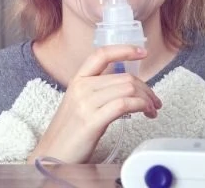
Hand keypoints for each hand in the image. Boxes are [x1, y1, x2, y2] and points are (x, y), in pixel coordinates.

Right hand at [27, 45, 162, 163]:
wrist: (51, 155)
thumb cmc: (68, 133)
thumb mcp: (79, 104)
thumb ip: (98, 91)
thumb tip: (127, 86)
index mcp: (77, 80)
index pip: (101, 55)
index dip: (124, 50)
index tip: (142, 51)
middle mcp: (81, 88)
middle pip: (124, 77)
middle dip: (146, 88)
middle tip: (154, 100)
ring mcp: (86, 104)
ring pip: (128, 88)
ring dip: (146, 98)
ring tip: (151, 109)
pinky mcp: (92, 121)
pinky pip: (124, 104)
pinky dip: (141, 106)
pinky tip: (145, 112)